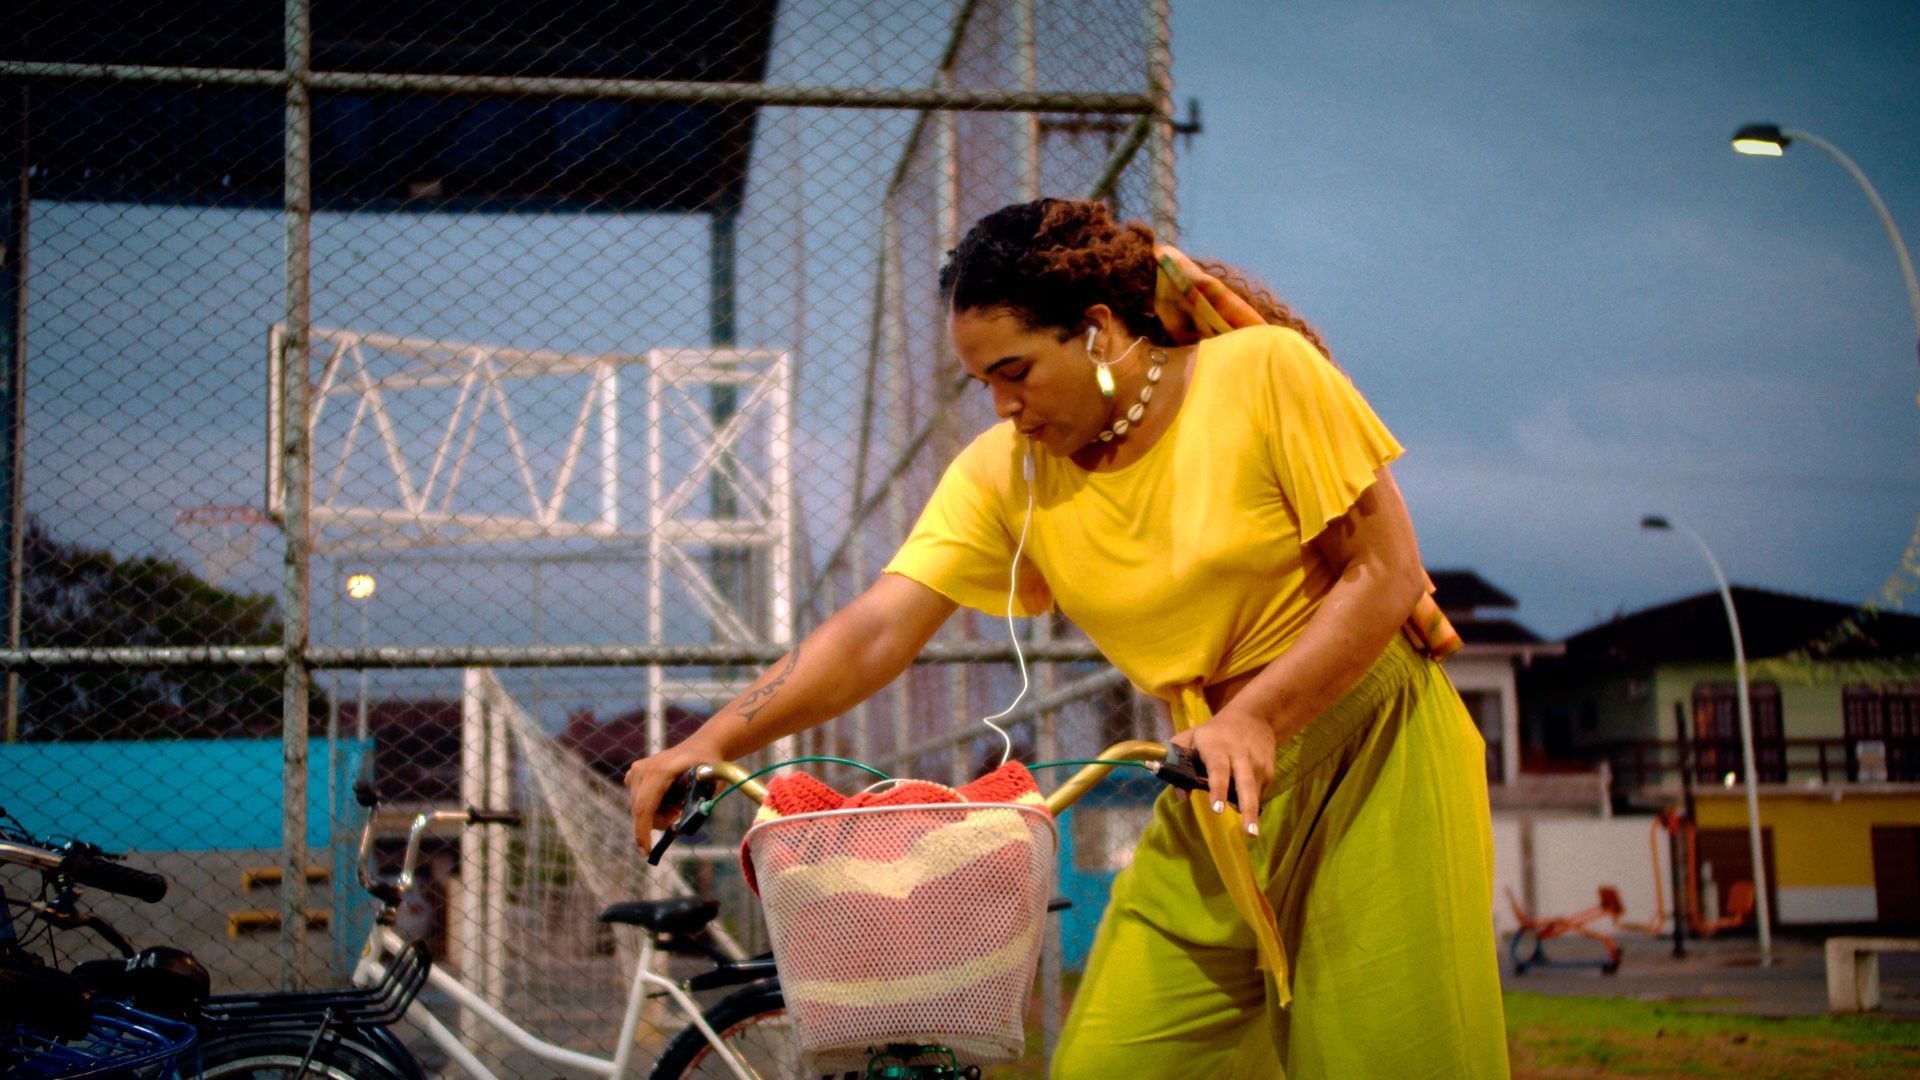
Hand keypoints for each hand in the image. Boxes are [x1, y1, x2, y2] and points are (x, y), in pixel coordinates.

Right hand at [624, 739, 717, 852]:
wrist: (701, 747)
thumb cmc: (709, 766)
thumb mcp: (712, 784)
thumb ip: (702, 803)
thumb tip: (687, 825)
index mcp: (658, 771)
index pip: (643, 808)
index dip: (643, 833)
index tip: (645, 853)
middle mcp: (641, 770)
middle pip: (641, 812)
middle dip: (660, 821)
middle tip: (680, 812)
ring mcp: (634, 772)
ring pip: (640, 810)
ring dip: (658, 814)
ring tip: (677, 802)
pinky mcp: (633, 775)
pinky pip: (639, 803)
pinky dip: (654, 807)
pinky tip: (668, 797)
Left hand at [1168, 706, 1274, 833]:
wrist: (1254, 717)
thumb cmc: (1213, 733)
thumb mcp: (1190, 738)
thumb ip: (1178, 762)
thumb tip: (1182, 796)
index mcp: (1216, 746)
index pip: (1218, 769)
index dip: (1218, 789)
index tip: (1217, 809)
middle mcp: (1240, 755)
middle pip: (1244, 784)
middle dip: (1247, 808)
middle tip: (1249, 833)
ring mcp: (1257, 763)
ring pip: (1254, 791)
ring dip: (1251, 811)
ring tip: (1251, 832)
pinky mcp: (1269, 770)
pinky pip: (1259, 792)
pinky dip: (1251, 800)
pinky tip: (1246, 801)